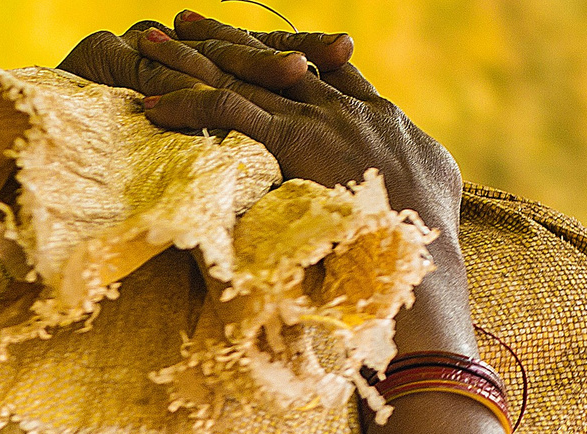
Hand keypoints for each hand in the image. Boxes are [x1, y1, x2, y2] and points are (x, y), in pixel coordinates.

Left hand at [58, 13, 472, 352]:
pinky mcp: (294, 141)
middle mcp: (347, 106)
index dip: (289, 54)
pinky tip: (152, 102)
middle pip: (276, 59)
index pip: (326, 70)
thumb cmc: (434, 244)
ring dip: (194, 58)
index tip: (264, 44)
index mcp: (379, 117)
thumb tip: (411, 191)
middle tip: (192, 19)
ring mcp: (321, 119)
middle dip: (232, 38)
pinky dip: (187, 104)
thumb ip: (413, 181)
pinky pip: (229, 111)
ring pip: (245, 75)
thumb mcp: (434, 197)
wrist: (429, 257)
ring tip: (154, 40)